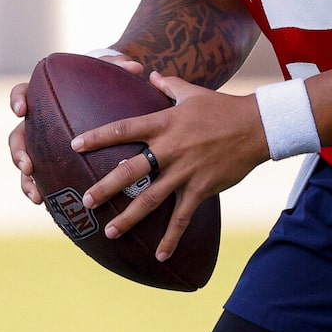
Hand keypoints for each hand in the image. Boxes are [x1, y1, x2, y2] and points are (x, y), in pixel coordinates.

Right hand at [9, 49, 147, 202]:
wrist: (105, 100)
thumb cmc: (103, 82)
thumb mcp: (110, 71)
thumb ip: (119, 67)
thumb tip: (136, 68)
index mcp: (43, 97)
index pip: (22, 93)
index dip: (18, 101)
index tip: (21, 110)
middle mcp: (37, 123)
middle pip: (17, 137)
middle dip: (18, 153)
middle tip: (27, 166)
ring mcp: (42, 145)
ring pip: (26, 164)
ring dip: (26, 181)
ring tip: (36, 196)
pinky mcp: (52, 162)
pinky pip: (43, 179)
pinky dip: (44, 192)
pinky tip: (51, 206)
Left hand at [70, 71, 267, 261]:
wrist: (257, 127)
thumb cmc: (223, 108)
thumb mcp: (192, 92)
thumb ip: (168, 85)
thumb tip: (150, 75)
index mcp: (163, 124)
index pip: (123, 129)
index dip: (97, 137)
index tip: (74, 146)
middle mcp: (169, 150)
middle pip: (129, 171)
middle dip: (104, 188)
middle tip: (84, 201)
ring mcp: (184, 172)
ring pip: (151, 200)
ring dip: (128, 218)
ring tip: (109, 232)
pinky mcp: (201, 190)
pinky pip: (182, 219)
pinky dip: (171, 239)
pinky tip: (160, 256)